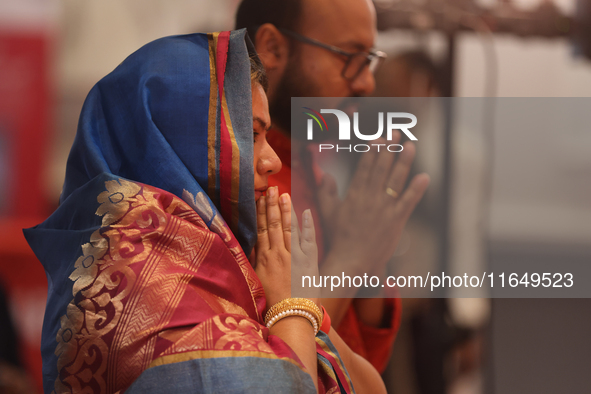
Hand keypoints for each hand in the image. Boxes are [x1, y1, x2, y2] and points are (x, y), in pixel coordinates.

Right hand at [255, 187, 318, 307]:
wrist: (290, 317)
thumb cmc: (271, 303)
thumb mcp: (257, 280)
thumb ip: (254, 261)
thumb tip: (248, 245)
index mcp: (263, 259)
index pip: (260, 229)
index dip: (259, 212)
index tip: (258, 198)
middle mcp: (277, 254)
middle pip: (272, 224)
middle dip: (272, 205)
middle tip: (271, 188)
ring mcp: (294, 256)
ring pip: (288, 228)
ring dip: (286, 210)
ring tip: (284, 194)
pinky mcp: (309, 262)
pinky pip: (307, 239)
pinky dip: (306, 225)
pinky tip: (305, 212)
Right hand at [317, 134, 429, 278]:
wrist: (351, 260)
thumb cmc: (339, 237)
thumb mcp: (328, 212)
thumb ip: (326, 192)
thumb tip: (325, 175)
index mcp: (355, 194)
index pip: (365, 167)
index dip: (372, 151)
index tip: (378, 138)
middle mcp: (370, 198)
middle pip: (381, 168)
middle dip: (389, 148)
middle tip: (396, 133)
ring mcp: (384, 208)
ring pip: (396, 180)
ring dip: (404, 161)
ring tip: (410, 146)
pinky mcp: (396, 221)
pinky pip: (408, 202)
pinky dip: (416, 189)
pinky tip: (424, 177)